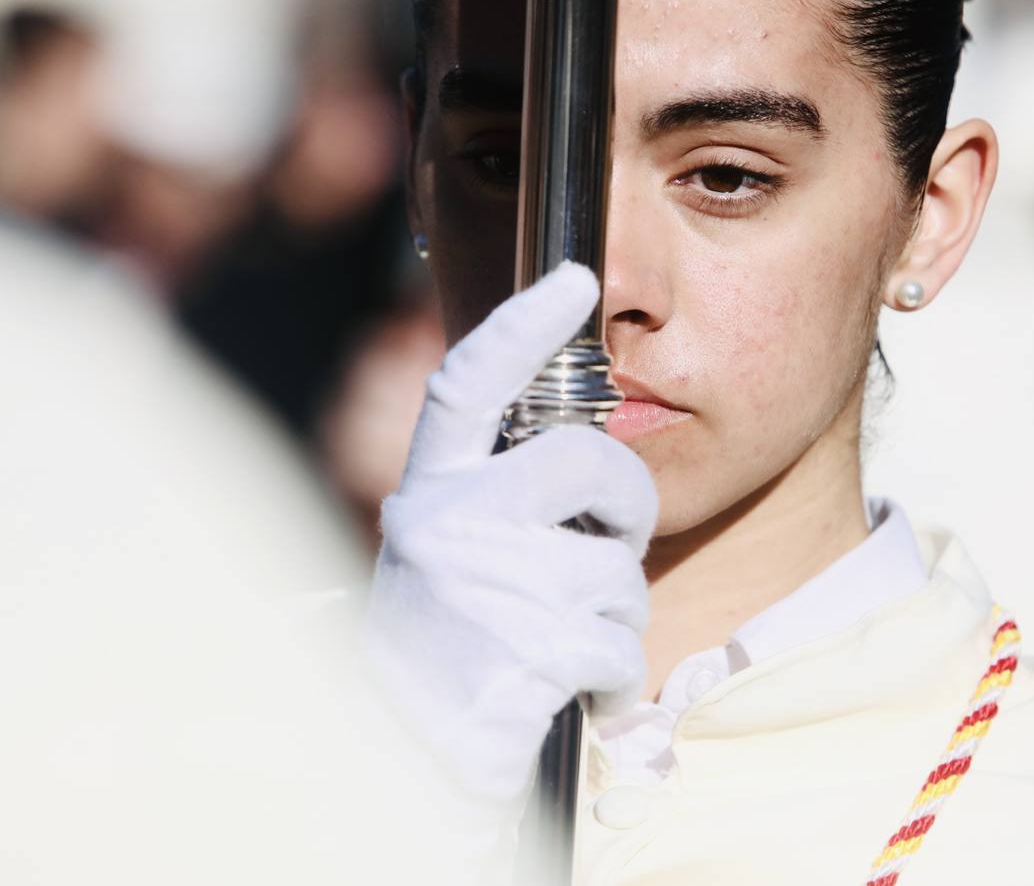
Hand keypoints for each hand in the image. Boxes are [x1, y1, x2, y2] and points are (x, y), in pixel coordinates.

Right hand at [364, 263, 656, 811]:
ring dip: (613, 614)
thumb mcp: (453, 551)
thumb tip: (590, 443)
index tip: (574, 278)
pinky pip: (620, 648)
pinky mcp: (524, 658)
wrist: (403, 755)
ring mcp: (484, 590)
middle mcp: (447, 525)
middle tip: (614, 540)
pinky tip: (574, 691)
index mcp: (430, 492)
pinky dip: (614, 677)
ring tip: (558, 641)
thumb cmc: (449, 641)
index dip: (522, 325)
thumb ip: (504, 498)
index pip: (470, 383)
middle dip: (630, 502)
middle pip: (590, 462)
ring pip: (619, 571)